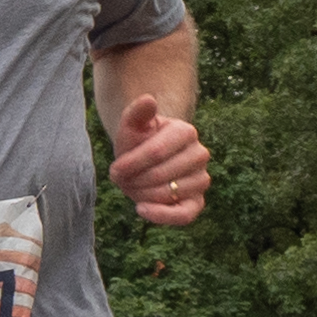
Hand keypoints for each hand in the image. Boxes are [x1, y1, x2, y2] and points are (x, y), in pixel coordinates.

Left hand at [109, 92, 210, 226]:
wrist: (147, 160)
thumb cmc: (139, 142)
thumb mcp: (132, 126)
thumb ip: (136, 113)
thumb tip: (148, 99)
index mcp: (186, 132)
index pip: (156, 152)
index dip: (130, 164)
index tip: (114, 170)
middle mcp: (200, 154)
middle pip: (160, 175)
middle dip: (134, 181)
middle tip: (122, 180)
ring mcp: (201, 179)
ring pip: (169, 194)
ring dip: (142, 195)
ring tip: (133, 188)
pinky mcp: (197, 201)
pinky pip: (185, 215)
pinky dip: (163, 216)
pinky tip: (141, 209)